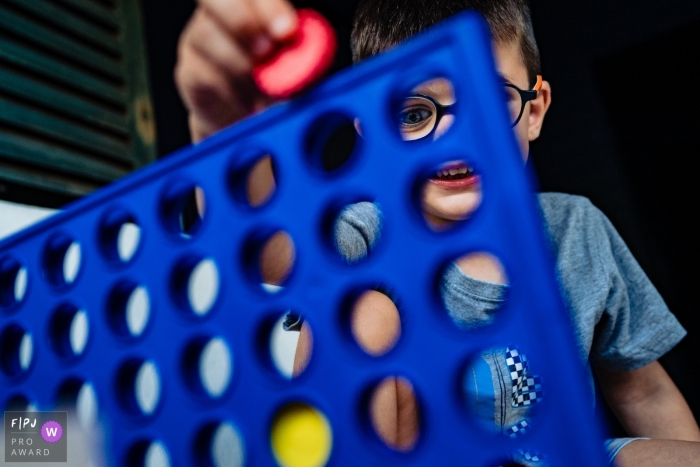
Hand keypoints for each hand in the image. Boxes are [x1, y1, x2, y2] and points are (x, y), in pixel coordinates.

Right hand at [175, 0, 297, 141]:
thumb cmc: (276, 82)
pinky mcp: (190, 71)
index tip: (288, 32)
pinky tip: (252, 106)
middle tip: (267, 52)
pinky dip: (232, 92)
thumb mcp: (294, 65)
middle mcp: (220, 12)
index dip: (269, 6)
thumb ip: (300, 55)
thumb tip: (309, 58)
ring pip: (206, 35)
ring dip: (240, 64)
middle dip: (243, 23)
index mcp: (251, 3)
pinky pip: (204, 73)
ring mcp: (199, 39)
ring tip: (265, 90)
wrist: (245, 118)